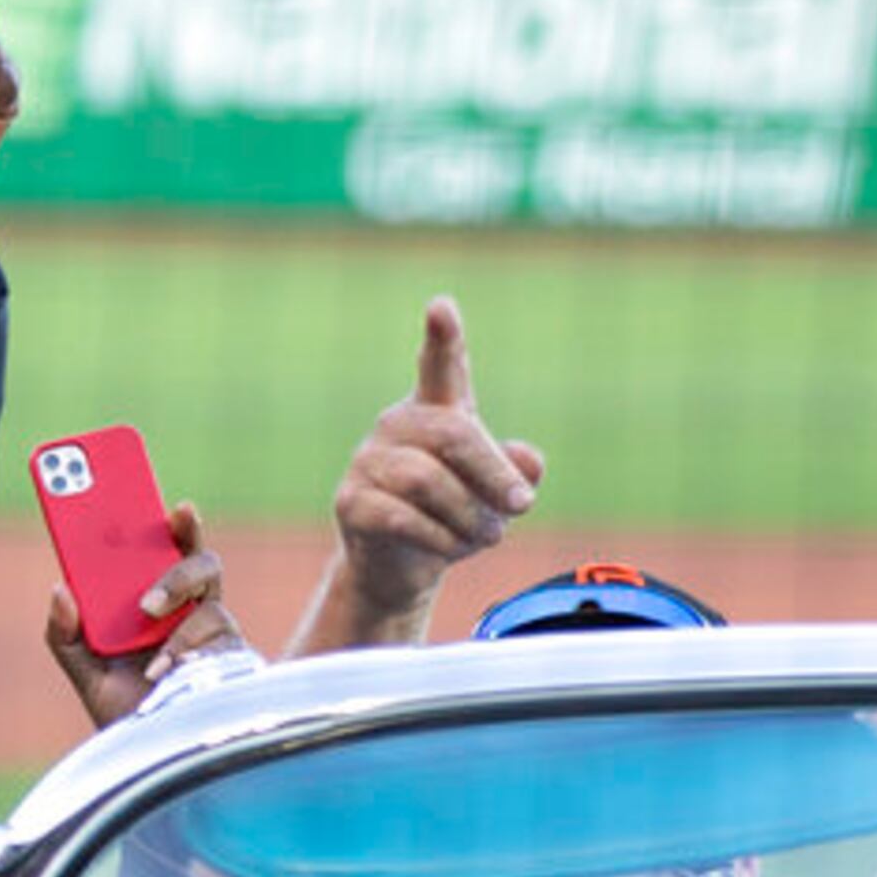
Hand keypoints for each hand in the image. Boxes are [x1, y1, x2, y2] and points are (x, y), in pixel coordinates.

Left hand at [42, 502, 248, 730]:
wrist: (152, 756)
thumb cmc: (124, 709)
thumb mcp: (83, 670)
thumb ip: (65, 632)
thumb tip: (60, 590)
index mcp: (158, 602)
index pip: (171, 551)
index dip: (179, 525)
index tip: (175, 506)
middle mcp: (191, 611)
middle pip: (204, 563)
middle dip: (180, 563)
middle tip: (151, 586)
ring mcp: (215, 636)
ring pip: (212, 600)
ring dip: (178, 612)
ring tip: (151, 632)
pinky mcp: (231, 662)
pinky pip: (217, 641)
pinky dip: (185, 653)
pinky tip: (162, 671)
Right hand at [321, 295, 545, 638]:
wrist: (400, 569)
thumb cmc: (454, 518)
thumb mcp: (496, 495)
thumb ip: (518, 471)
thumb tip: (525, 460)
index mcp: (435, 411)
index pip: (441, 367)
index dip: (443, 337)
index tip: (441, 306)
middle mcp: (397, 426)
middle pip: (452, 435)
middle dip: (493, 474)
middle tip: (522, 505)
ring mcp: (367, 462)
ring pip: (426, 480)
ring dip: (469, 516)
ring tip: (488, 536)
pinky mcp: (350, 502)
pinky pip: (402, 518)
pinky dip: (440, 539)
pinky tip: (452, 550)